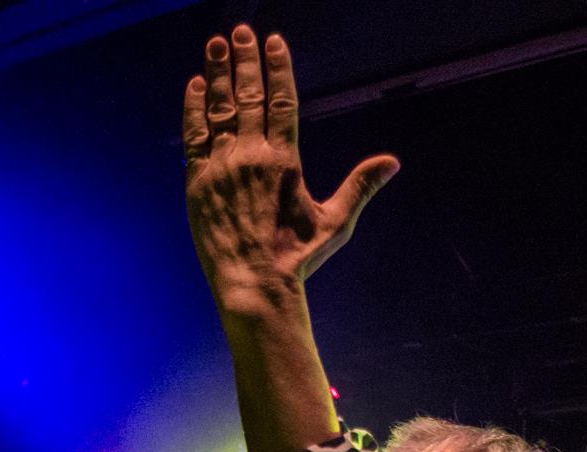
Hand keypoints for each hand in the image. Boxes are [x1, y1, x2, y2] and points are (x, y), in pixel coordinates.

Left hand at [183, 26, 398, 313]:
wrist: (253, 284)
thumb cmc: (297, 257)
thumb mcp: (336, 222)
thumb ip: (360, 186)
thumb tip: (392, 162)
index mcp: (285, 161)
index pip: (282, 102)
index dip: (278, 69)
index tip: (273, 41)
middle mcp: (252, 156)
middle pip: (249, 96)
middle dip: (246, 61)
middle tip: (241, 31)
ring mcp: (222, 167)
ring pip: (219, 109)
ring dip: (217, 74)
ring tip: (216, 44)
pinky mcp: (198, 182)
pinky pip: (194, 136)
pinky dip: (194, 110)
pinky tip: (195, 87)